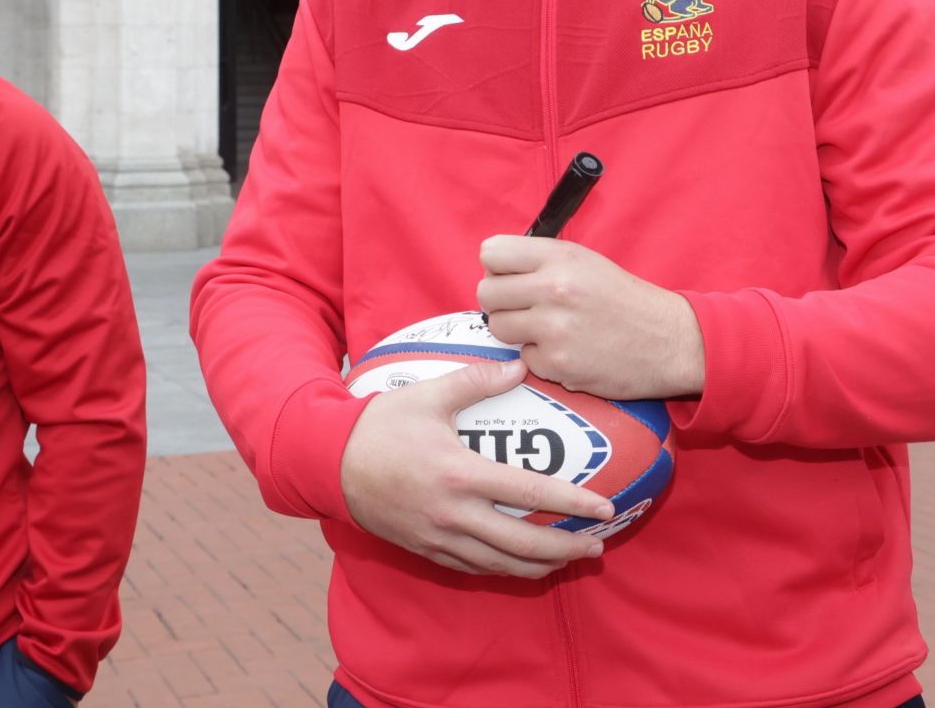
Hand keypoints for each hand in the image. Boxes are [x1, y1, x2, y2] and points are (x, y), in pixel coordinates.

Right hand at [340, 357, 614, 577]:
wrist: (329, 464)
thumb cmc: (379, 426)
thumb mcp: (427, 396)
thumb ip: (476, 380)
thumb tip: (519, 365)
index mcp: (458, 474)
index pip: (528, 492)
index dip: (572, 503)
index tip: (605, 509)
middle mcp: (453, 514)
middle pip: (523, 542)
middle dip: (567, 548)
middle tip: (599, 543)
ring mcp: (439, 537)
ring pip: (502, 564)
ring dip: (542, 566)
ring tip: (572, 560)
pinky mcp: (426, 550)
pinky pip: (474, 568)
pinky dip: (505, 570)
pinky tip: (524, 565)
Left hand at [476, 235, 704, 399]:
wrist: (668, 341)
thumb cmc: (624, 299)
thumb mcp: (585, 261)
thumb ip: (540, 260)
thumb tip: (493, 267)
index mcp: (560, 258)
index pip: (491, 252)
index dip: (497, 267)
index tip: (510, 277)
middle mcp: (554, 289)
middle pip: (486, 292)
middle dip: (500, 302)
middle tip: (524, 307)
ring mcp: (554, 328)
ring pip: (497, 327)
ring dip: (515, 331)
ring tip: (546, 328)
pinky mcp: (558, 364)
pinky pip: (523, 358)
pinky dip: (539, 358)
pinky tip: (566, 351)